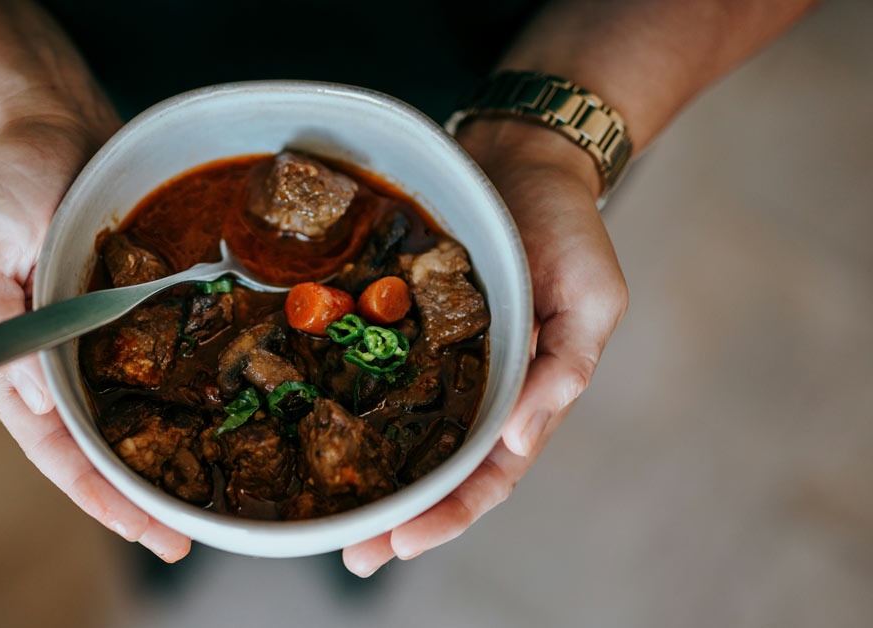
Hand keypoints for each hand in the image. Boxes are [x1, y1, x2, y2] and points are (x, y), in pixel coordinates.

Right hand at [0, 113, 192, 561]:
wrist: (47, 119)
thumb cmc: (6, 177)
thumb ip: (1, 324)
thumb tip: (41, 403)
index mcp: (12, 353)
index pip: (51, 443)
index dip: (93, 490)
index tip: (140, 528)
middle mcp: (53, 355)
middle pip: (91, 443)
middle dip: (129, 494)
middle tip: (179, 537)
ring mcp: (90, 333)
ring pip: (123, 414)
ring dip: (154, 457)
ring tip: (198, 500)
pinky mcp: (125, 306)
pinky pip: (150, 363)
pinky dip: (171, 399)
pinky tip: (206, 424)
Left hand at [342, 119, 628, 575]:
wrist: (522, 158)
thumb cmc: (568, 225)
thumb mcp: (592, 293)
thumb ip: (568, 363)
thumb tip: (524, 431)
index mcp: (528, 393)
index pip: (489, 474)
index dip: (449, 513)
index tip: (401, 542)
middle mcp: (479, 387)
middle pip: (438, 469)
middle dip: (399, 517)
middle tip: (352, 553)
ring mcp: (438, 358)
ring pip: (402, 433)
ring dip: (370, 476)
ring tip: (325, 514)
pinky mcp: (404, 324)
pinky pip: (374, 371)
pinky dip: (349, 402)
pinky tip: (311, 425)